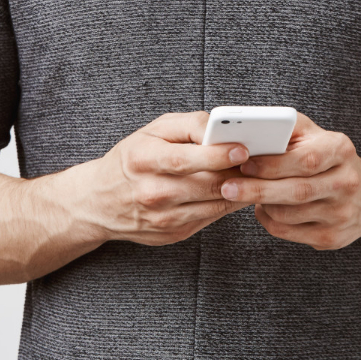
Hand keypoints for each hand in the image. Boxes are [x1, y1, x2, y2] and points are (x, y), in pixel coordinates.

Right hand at [84, 112, 250, 245]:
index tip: (243, 148)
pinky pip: (212, 217)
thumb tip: (221, 128)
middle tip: (261, 160)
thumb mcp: (152, 131)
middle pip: (206, 183)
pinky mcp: (174, 233)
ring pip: (214, 203)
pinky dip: (229, 203)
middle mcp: (152, 192)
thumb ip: (188, 125)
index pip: (186, 159)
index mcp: (143, 160)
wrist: (99, 202)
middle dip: (238, 171)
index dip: (218, 154)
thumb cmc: (132, 158)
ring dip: (240, 189)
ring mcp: (163, 218)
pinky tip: (239, 189)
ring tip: (256, 173)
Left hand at [219, 112, 360, 250]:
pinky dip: (269, 220)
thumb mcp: (315, 134)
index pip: (306, 160)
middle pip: (297, 191)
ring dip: (261, 204)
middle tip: (227, 188)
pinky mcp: (333, 237)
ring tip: (245, 193)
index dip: (273, 164)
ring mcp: (342, 214)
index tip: (244, 164)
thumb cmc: (329, 158)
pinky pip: (289, 232)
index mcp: (341, 150)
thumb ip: (286, 129)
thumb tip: (248, 133)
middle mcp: (347, 183)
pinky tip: (264, 208)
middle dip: (258, 190)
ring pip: (289, 214)